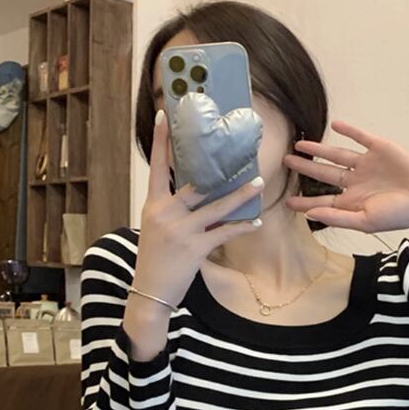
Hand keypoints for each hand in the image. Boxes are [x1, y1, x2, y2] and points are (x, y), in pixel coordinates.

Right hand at [132, 109, 263, 308]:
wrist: (149, 294)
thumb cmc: (155, 261)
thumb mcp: (156, 229)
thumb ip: (173, 210)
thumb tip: (199, 193)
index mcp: (152, 205)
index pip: (157, 167)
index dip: (162, 141)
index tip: (166, 116)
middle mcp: (164, 213)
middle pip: (195, 183)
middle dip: (219, 169)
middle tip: (238, 151)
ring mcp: (179, 231)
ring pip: (216, 206)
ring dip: (240, 195)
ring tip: (258, 183)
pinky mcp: (194, 248)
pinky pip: (224, 232)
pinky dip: (241, 226)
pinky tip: (256, 221)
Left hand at [282, 120, 408, 231]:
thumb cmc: (400, 214)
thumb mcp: (366, 221)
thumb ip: (338, 217)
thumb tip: (310, 214)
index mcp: (354, 201)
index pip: (324, 201)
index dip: (305, 201)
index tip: (286, 201)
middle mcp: (357, 182)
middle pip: (325, 174)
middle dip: (305, 169)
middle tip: (285, 161)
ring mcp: (367, 164)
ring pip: (336, 154)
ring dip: (319, 149)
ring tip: (299, 145)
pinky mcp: (379, 148)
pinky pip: (360, 137)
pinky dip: (348, 130)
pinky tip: (334, 125)